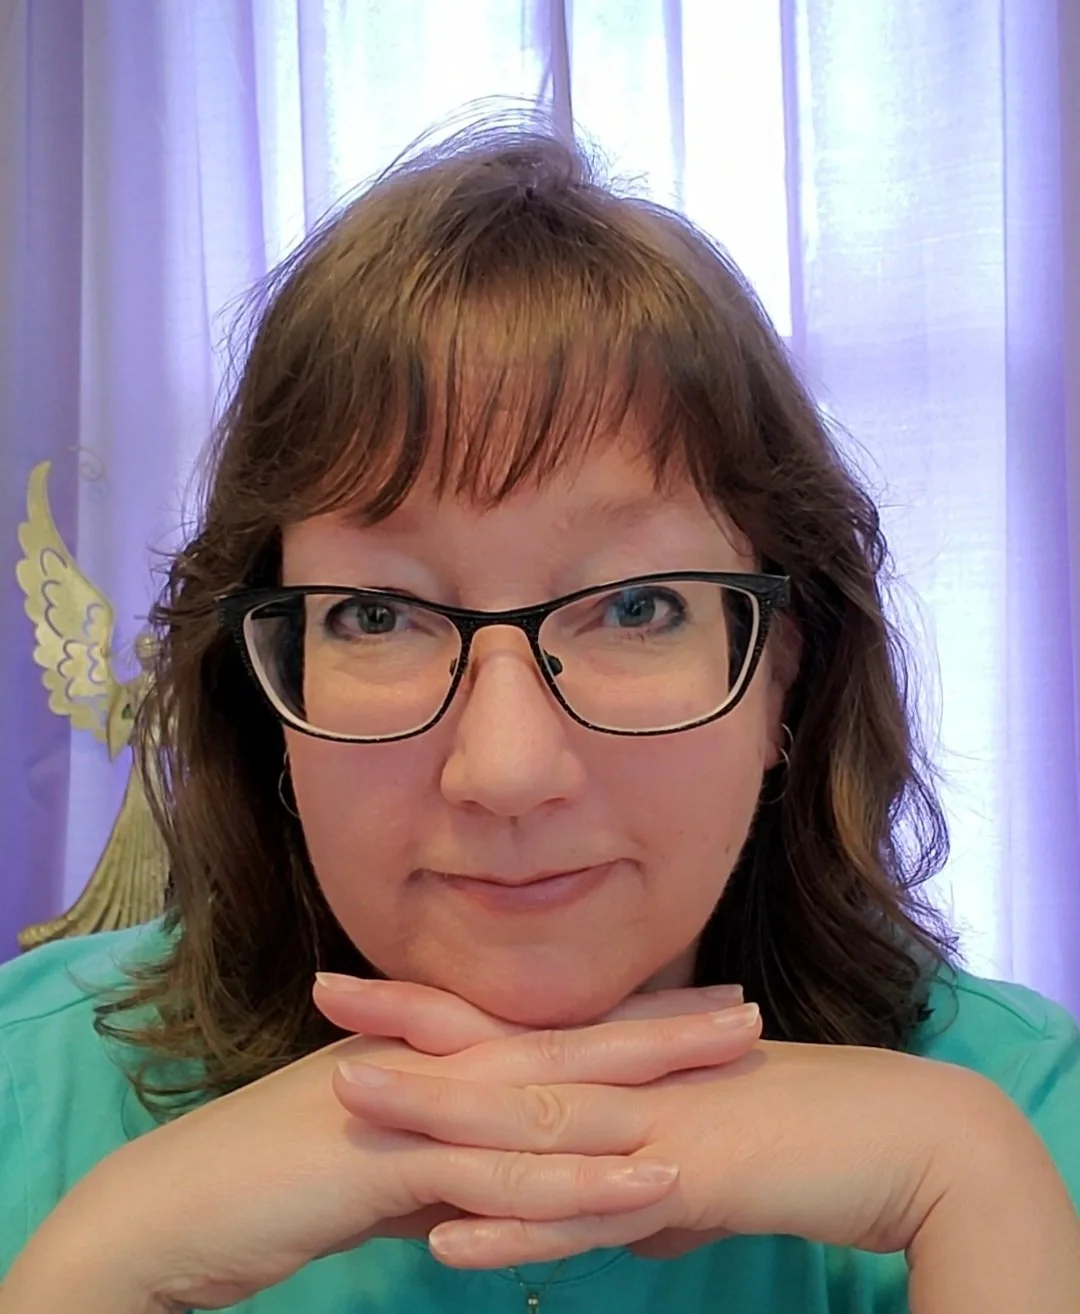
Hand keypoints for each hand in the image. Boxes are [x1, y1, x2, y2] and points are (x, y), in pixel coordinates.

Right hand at [44, 1007, 754, 1310]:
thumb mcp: (382, 1162)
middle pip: (569, 1045)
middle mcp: (437, 1064)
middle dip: (665, 1033)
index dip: (633, 1021)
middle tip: (750, 1016)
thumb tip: (500, 1183)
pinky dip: (577, 1184)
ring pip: (551, 1100)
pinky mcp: (390, 1159)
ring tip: (730, 1082)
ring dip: (647, 1094)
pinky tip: (643, 1185)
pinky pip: (500, 1176)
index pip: (552, 1033)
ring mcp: (415, 1105)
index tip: (706, 1009)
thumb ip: (446, 1158)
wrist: (179, 1205)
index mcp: (438, 1057)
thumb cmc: (276, 1182)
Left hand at [336, 1030, 1009, 1268]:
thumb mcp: (704, 1160)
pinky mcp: (683, 1181)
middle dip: (407, 1027)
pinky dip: (516, 1230)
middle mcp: (622, 1085)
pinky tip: (450, 1242)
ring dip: (437, 1114)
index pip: (507, 1032)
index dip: (429, 1010)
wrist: (897, 1141)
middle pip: (498, 1053)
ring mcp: (646, 1128)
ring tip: (352, 1100)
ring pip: (524, 1122)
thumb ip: (646, 1183)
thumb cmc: (800, 1141)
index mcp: (619, 1070)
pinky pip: (584, 1213)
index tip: (358, 989)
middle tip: (325, 992)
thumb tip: (618, 1219)